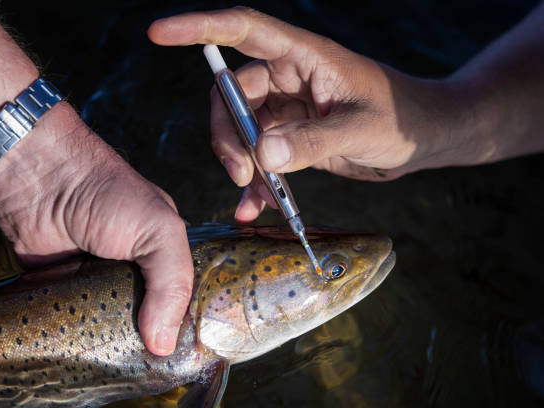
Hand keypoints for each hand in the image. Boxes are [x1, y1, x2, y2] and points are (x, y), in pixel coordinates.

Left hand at [0, 103, 192, 355]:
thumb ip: (172, 284)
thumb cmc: (108, 195)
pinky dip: (83, 339)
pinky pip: (81, 323)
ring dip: (118, 344)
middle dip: (156, 339)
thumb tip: (163, 346)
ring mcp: (100, 283)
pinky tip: (91, 359)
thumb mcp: (158, 230)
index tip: (193, 354)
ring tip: (125, 372)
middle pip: (155, 315)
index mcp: (165, 252)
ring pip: (118, 324)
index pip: (188, 294)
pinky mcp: (67, 292)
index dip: (193, 321)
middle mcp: (136, 270)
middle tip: (159, 371)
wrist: (39, 182)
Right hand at [148, 7, 454, 220]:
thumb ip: (312, 141)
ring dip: (240, 163)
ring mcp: (288, 108)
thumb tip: (262, 154)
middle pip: (231, 95)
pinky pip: (260, 156)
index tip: (159, 34)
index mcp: (303, 56)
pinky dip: (255, 181)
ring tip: (255, 195)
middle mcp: (288, 77)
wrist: (421, 138)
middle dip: (227, 134)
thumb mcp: (360, 128)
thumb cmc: (401, 118)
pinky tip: (254, 207)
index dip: (199, 28)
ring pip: (241, 130)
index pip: (244, 30)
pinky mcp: (292, 136)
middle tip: (240, 172)